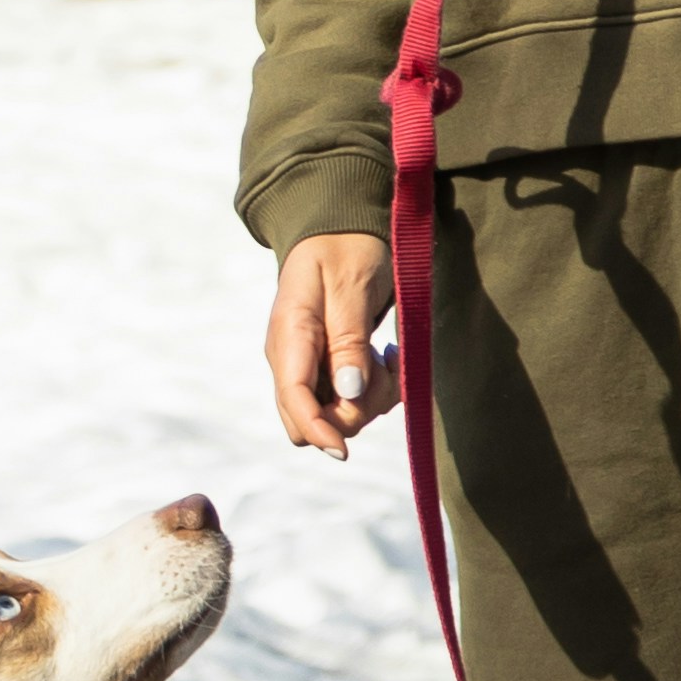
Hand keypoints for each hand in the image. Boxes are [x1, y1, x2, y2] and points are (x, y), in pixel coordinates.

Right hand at [267, 230, 392, 458]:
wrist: (340, 229)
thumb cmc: (347, 247)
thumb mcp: (352, 284)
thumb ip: (348, 339)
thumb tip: (349, 393)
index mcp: (290, 335)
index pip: (294, 400)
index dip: (318, 431)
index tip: (344, 451)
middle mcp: (290, 359)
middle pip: (311, 421)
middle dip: (355, 413)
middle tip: (386, 368)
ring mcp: (306, 366)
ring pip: (335, 417)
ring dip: (372, 399)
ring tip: (390, 355)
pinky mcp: (325, 369)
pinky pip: (348, 403)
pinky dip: (376, 392)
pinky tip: (385, 358)